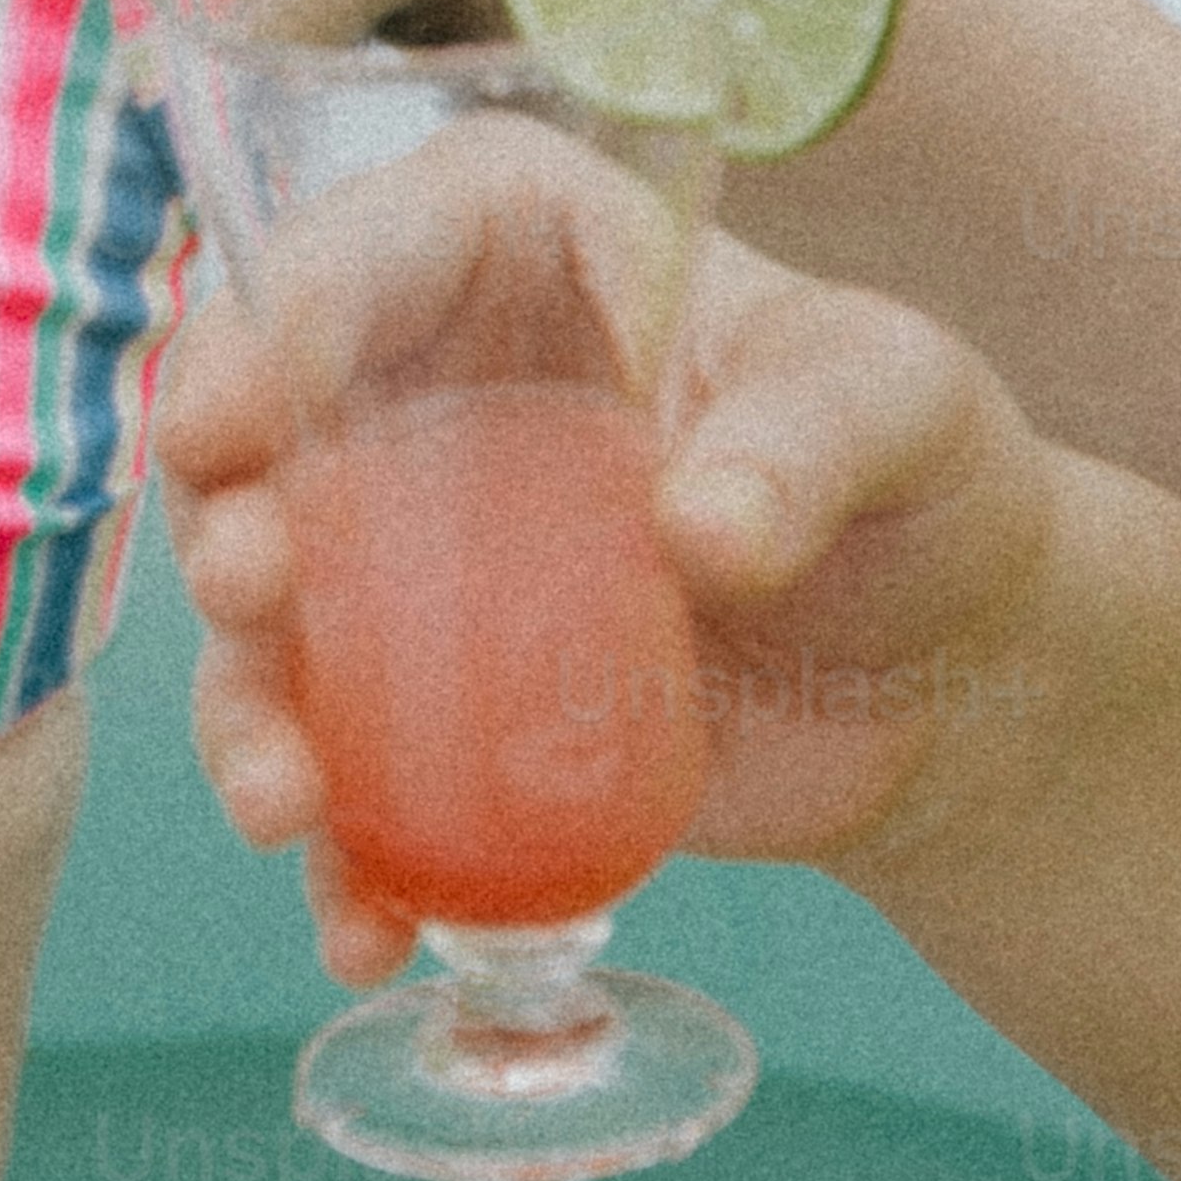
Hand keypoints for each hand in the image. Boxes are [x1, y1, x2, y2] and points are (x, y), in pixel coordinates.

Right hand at [154, 124, 1066, 980]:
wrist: (957, 677)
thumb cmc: (928, 479)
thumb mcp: (907, 408)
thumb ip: (812, 438)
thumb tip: (698, 533)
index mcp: (518, 253)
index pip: (363, 250)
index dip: (270, 321)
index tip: (231, 418)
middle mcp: (428, 396)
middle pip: (267, 441)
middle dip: (223, 520)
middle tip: (249, 591)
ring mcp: (416, 565)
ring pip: (277, 630)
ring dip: (246, 715)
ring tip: (283, 806)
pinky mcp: (440, 712)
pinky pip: (356, 779)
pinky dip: (346, 862)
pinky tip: (368, 930)